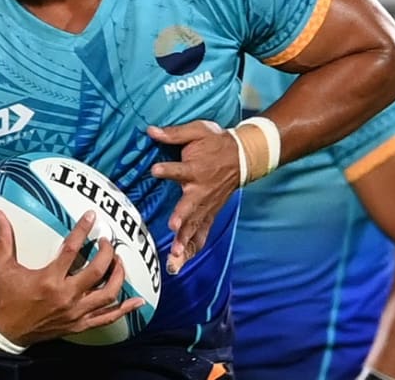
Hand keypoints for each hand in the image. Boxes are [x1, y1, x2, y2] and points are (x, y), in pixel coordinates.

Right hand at [0, 209, 145, 346]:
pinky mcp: (79, 325)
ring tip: (119, 261)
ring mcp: (75, 313)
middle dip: (107, 252)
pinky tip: (138, 301)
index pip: (71, 249)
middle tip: (107, 241)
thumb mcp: (0, 267)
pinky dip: (125, 310)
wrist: (5, 332)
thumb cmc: (4, 297)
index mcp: (48, 279)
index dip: (83, 230)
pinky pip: (107, 318)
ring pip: (108, 293)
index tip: (92, 216)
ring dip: (118, 275)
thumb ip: (3, 239)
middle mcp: (66, 296)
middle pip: (97, 270)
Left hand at [148, 120, 240, 274]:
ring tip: (174, 259)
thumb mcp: (197, 130)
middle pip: (190, 206)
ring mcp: (206, 205)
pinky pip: (201, 234)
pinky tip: (182, 264)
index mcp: (195, 168)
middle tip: (173, 227)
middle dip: (182, 217)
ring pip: (195, 227)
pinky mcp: (209, 213)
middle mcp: (200, 190)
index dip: (168, 170)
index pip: (180, 169)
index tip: (156, 169)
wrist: (243, 156)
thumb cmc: (216, 142)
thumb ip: (174, 134)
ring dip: (185, 243)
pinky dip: (193, 249)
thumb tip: (150, 130)